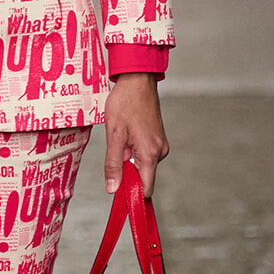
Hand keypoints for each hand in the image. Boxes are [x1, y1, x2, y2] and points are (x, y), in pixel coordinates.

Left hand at [103, 74, 168, 199]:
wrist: (137, 79)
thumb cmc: (125, 103)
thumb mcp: (114, 135)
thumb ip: (113, 164)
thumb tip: (113, 189)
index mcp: (150, 154)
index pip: (145, 189)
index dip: (131, 194)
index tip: (117, 190)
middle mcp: (160, 152)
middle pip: (142, 177)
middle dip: (126, 170)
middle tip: (116, 147)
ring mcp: (160, 145)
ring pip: (142, 164)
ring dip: (128, 157)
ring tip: (121, 135)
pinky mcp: (158, 138)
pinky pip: (144, 153)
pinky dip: (133, 149)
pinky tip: (127, 132)